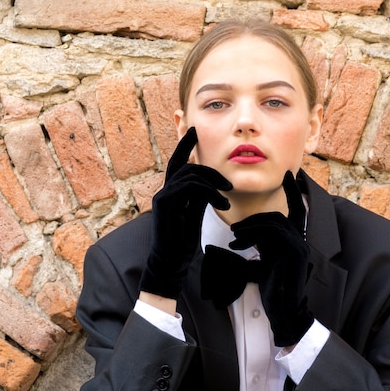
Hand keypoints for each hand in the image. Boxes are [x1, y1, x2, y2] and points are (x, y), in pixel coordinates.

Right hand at [139, 127, 231, 299]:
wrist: (172, 260)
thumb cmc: (183, 239)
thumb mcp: (196, 212)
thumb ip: (200, 195)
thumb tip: (211, 182)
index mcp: (172, 191)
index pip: (178, 163)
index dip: (184, 145)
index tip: (194, 130)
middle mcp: (164, 191)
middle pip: (183, 164)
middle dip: (203, 161)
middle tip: (226, 177)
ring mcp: (162, 196)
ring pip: (189, 174)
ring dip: (213, 182)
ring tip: (227, 195)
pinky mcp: (164, 204)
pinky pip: (188, 187)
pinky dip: (208, 192)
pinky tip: (221, 203)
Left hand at [229, 171, 312, 346]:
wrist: (285, 312)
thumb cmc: (273, 291)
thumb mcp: (260, 267)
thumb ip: (255, 251)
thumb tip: (232, 245)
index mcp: (294, 241)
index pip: (297, 210)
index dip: (293, 192)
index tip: (289, 174)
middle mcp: (299, 241)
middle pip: (279, 214)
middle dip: (254, 218)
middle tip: (234, 227)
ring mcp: (298, 246)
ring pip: (273, 222)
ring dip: (249, 227)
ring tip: (233, 238)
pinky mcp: (293, 253)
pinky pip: (272, 232)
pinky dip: (251, 235)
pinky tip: (237, 245)